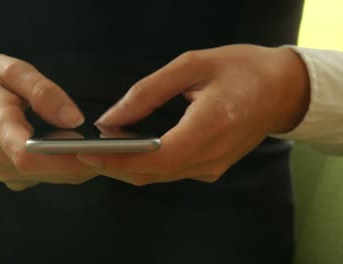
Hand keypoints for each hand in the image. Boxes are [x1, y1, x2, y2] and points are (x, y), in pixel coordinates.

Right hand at [0, 54, 97, 190]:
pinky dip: (72, 166)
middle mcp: (0, 157)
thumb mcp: (12, 70)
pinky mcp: (17, 177)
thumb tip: (74, 119)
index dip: (63, 157)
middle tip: (119, 143)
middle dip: (87, 160)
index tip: (94, 147)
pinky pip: (52, 177)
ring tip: (108, 143)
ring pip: (56, 177)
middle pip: (49, 170)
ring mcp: (7, 171)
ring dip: (84, 163)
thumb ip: (43, 91)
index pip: (27, 154)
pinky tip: (85, 148)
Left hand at [77, 45, 309, 184]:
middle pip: (154, 173)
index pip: (158, 157)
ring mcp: (213, 167)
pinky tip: (127, 152)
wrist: (281, 90)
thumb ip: (147, 92)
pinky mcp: (211, 168)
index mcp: (211, 125)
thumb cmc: (240, 69)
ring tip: (98, 151)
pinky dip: (144, 167)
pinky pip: (170, 173)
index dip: (121, 159)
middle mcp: (213, 155)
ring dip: (126, 168)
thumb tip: (109, 119)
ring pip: (159, 177)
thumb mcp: (192, 65)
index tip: (89, 153)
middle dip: (114, 167)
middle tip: (83, 153)